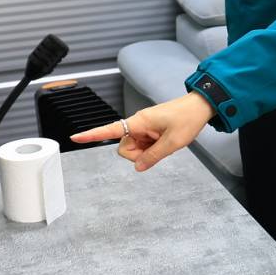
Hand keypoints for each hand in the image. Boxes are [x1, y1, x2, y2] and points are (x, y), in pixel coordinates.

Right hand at [69, 91, 214, 170]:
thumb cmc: (187, 120)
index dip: (92, 135)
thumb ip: (153, 156)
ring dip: (147, 152)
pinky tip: (164, 142)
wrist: (200, 107)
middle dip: (138, 155)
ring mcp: (143, 128)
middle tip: (159, 149)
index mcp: (139, 122)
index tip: (75, 137)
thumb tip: (138, 167)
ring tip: (165, 142)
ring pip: (135, 149)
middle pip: (125, 148)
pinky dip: (152, 148)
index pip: (110, 130)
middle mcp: (137, 124)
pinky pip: (144, 146)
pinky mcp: (150, 131)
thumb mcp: (173, 143)